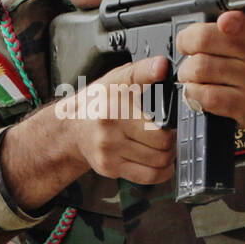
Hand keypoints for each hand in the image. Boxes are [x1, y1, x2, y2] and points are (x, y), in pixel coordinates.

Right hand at [56, 55, 176, 185]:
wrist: (72, 127)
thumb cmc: (98, 101)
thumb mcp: (118, 78)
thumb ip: (143, 71)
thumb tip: (162, 66)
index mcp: (114, 107)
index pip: (158, 123)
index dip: (172, 123)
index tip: (171, 120)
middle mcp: (109, 132)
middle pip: (162, 144)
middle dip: (172, 140)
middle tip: (169, 134)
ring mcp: (109, 153)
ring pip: (158, 162)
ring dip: (169, 157)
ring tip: (165, 147)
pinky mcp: (110, 168)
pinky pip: (147, 177)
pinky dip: (162, 173)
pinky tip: (161, 164)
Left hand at [175, 9, 244, 128]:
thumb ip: (225, 19)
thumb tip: (182, 37)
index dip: (237, 21)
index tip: (224, 21)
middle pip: (206, 40)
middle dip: (186, 43)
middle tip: (187, 47)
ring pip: (201, 68)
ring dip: (186, 71)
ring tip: (193, 71)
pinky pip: (206, 96)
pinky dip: (192, 92)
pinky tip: (197, 88)